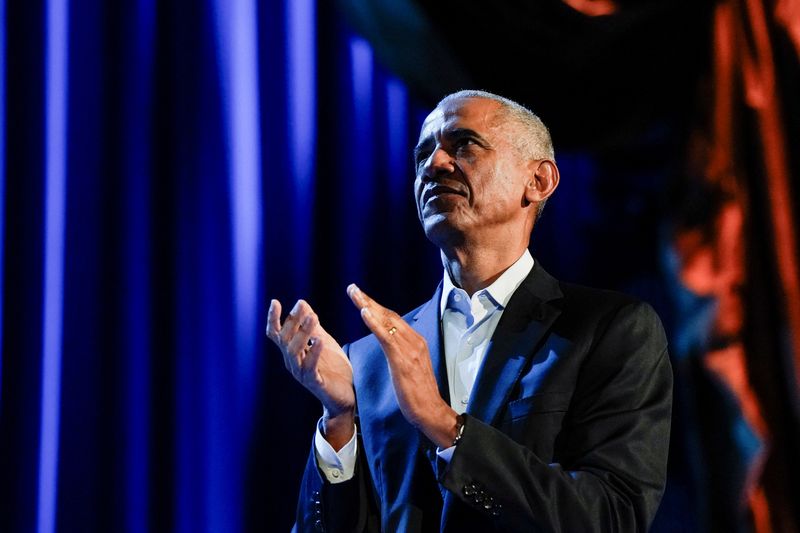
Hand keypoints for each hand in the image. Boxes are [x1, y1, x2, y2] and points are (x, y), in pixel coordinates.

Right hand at [266, 299, 354, 447]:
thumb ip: (312, 326)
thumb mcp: (323, 341)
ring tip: (313, 317)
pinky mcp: (314, 383)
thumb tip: (302, 303)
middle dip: (293, 321)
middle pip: (285, 340)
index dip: (274, 319)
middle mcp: (292, 362)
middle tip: (301, 306)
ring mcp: (301, 373)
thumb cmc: (333, 368)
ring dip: (303, 333)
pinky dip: (314, 352)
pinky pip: (310, 367)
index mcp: (293, 352)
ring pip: (294, 351)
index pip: (277, 334)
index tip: (275, 302)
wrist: (346, 395)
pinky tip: (319, 340)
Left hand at [347, 284, 457, 448]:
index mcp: (416, 342)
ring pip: (387, 322)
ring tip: (354, 294)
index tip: (361, 298)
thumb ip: (401, 353)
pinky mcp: (402, 360)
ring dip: (368, 306)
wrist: (431, 411)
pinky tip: (364, 313)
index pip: (393, 320)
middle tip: (352, 288)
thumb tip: (390, 345)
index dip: (376, 307)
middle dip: (369, 301)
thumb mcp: (409, 368)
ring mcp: (410, 349)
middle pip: (389, 315)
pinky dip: (375, 323)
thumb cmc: (419, 394)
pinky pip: (386, 337)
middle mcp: (414, 341)